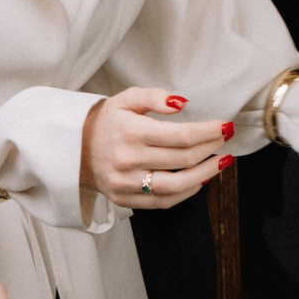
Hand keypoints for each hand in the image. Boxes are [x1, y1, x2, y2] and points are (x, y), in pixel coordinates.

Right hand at [79, 87, 232, 209]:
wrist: (72, 148)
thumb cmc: (106, 121)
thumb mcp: (126, 98)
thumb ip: (155, 96)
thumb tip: (182, 103)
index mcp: (131, 132)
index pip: (182, 135)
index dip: (209, 132)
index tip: (225, 126)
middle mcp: (128, 160)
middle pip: (183, 159)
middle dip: (211, 148)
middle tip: (226, 139)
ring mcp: (126, 183)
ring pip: (176, 185)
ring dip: (206, 174)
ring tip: (222, 162)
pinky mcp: (124, 199)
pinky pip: (163, 202)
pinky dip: (186, 193)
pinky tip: (200, 180)